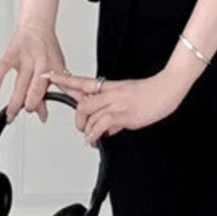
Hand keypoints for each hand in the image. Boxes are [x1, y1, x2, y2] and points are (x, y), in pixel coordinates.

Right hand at [0, 26, 67, 122]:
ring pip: (19, 83)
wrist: (37, 25)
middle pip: (33, 87)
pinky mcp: (10, 54)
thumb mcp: (57, 66)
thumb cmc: (47, 48)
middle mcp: (38, 62)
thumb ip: (54, 87)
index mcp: (52, 66)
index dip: (42, 103)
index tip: (41, 116)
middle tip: (22, 115)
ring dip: (14, 101)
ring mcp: (24, 58)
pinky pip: (1, 69)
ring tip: (10, 114)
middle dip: (28, 104)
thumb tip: (46, 111)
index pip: (47, 88)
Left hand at [44, 67, 188, 144]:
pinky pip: (101, 125)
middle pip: (82, 103)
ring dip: (87, 130)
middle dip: (78, 118)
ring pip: (90, 116)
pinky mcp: (124, 115)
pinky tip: (96, 139)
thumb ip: (114, 111)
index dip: (63, 79)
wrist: (168, 88)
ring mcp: (116, 103)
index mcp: (110, 86)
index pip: (81, 81)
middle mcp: (110, 93)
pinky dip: (95, 135)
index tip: (49, 76)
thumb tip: (108, 128)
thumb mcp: (128, 96)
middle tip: (81, 127)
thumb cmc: (151, 92)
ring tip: (90, 138)